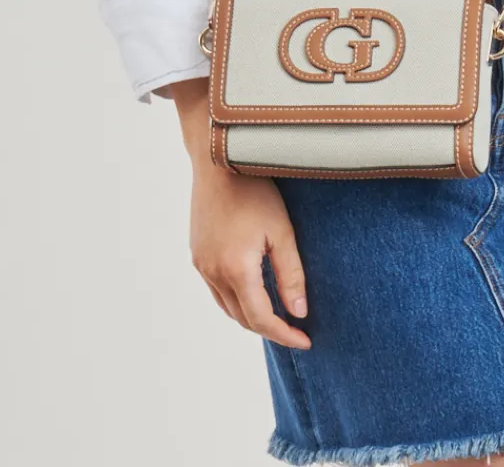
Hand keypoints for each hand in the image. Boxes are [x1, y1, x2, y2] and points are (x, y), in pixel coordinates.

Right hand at [165, 78, 310, 349]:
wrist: (218, 162)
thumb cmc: (255, 191)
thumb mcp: (282, 231)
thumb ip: (290, 274)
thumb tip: (299, 312)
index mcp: (236, 269)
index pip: (262, 318)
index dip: (285, 335)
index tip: (306, 341)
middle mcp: (213, 272)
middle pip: (243, 318)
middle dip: (270, 329)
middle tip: (296, 331)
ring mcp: (201, 264)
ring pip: (227, 307)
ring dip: (251, 317)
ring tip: (278, 317)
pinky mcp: (196, 254)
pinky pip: (216, 291)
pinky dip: (236, 300)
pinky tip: (253, 293)